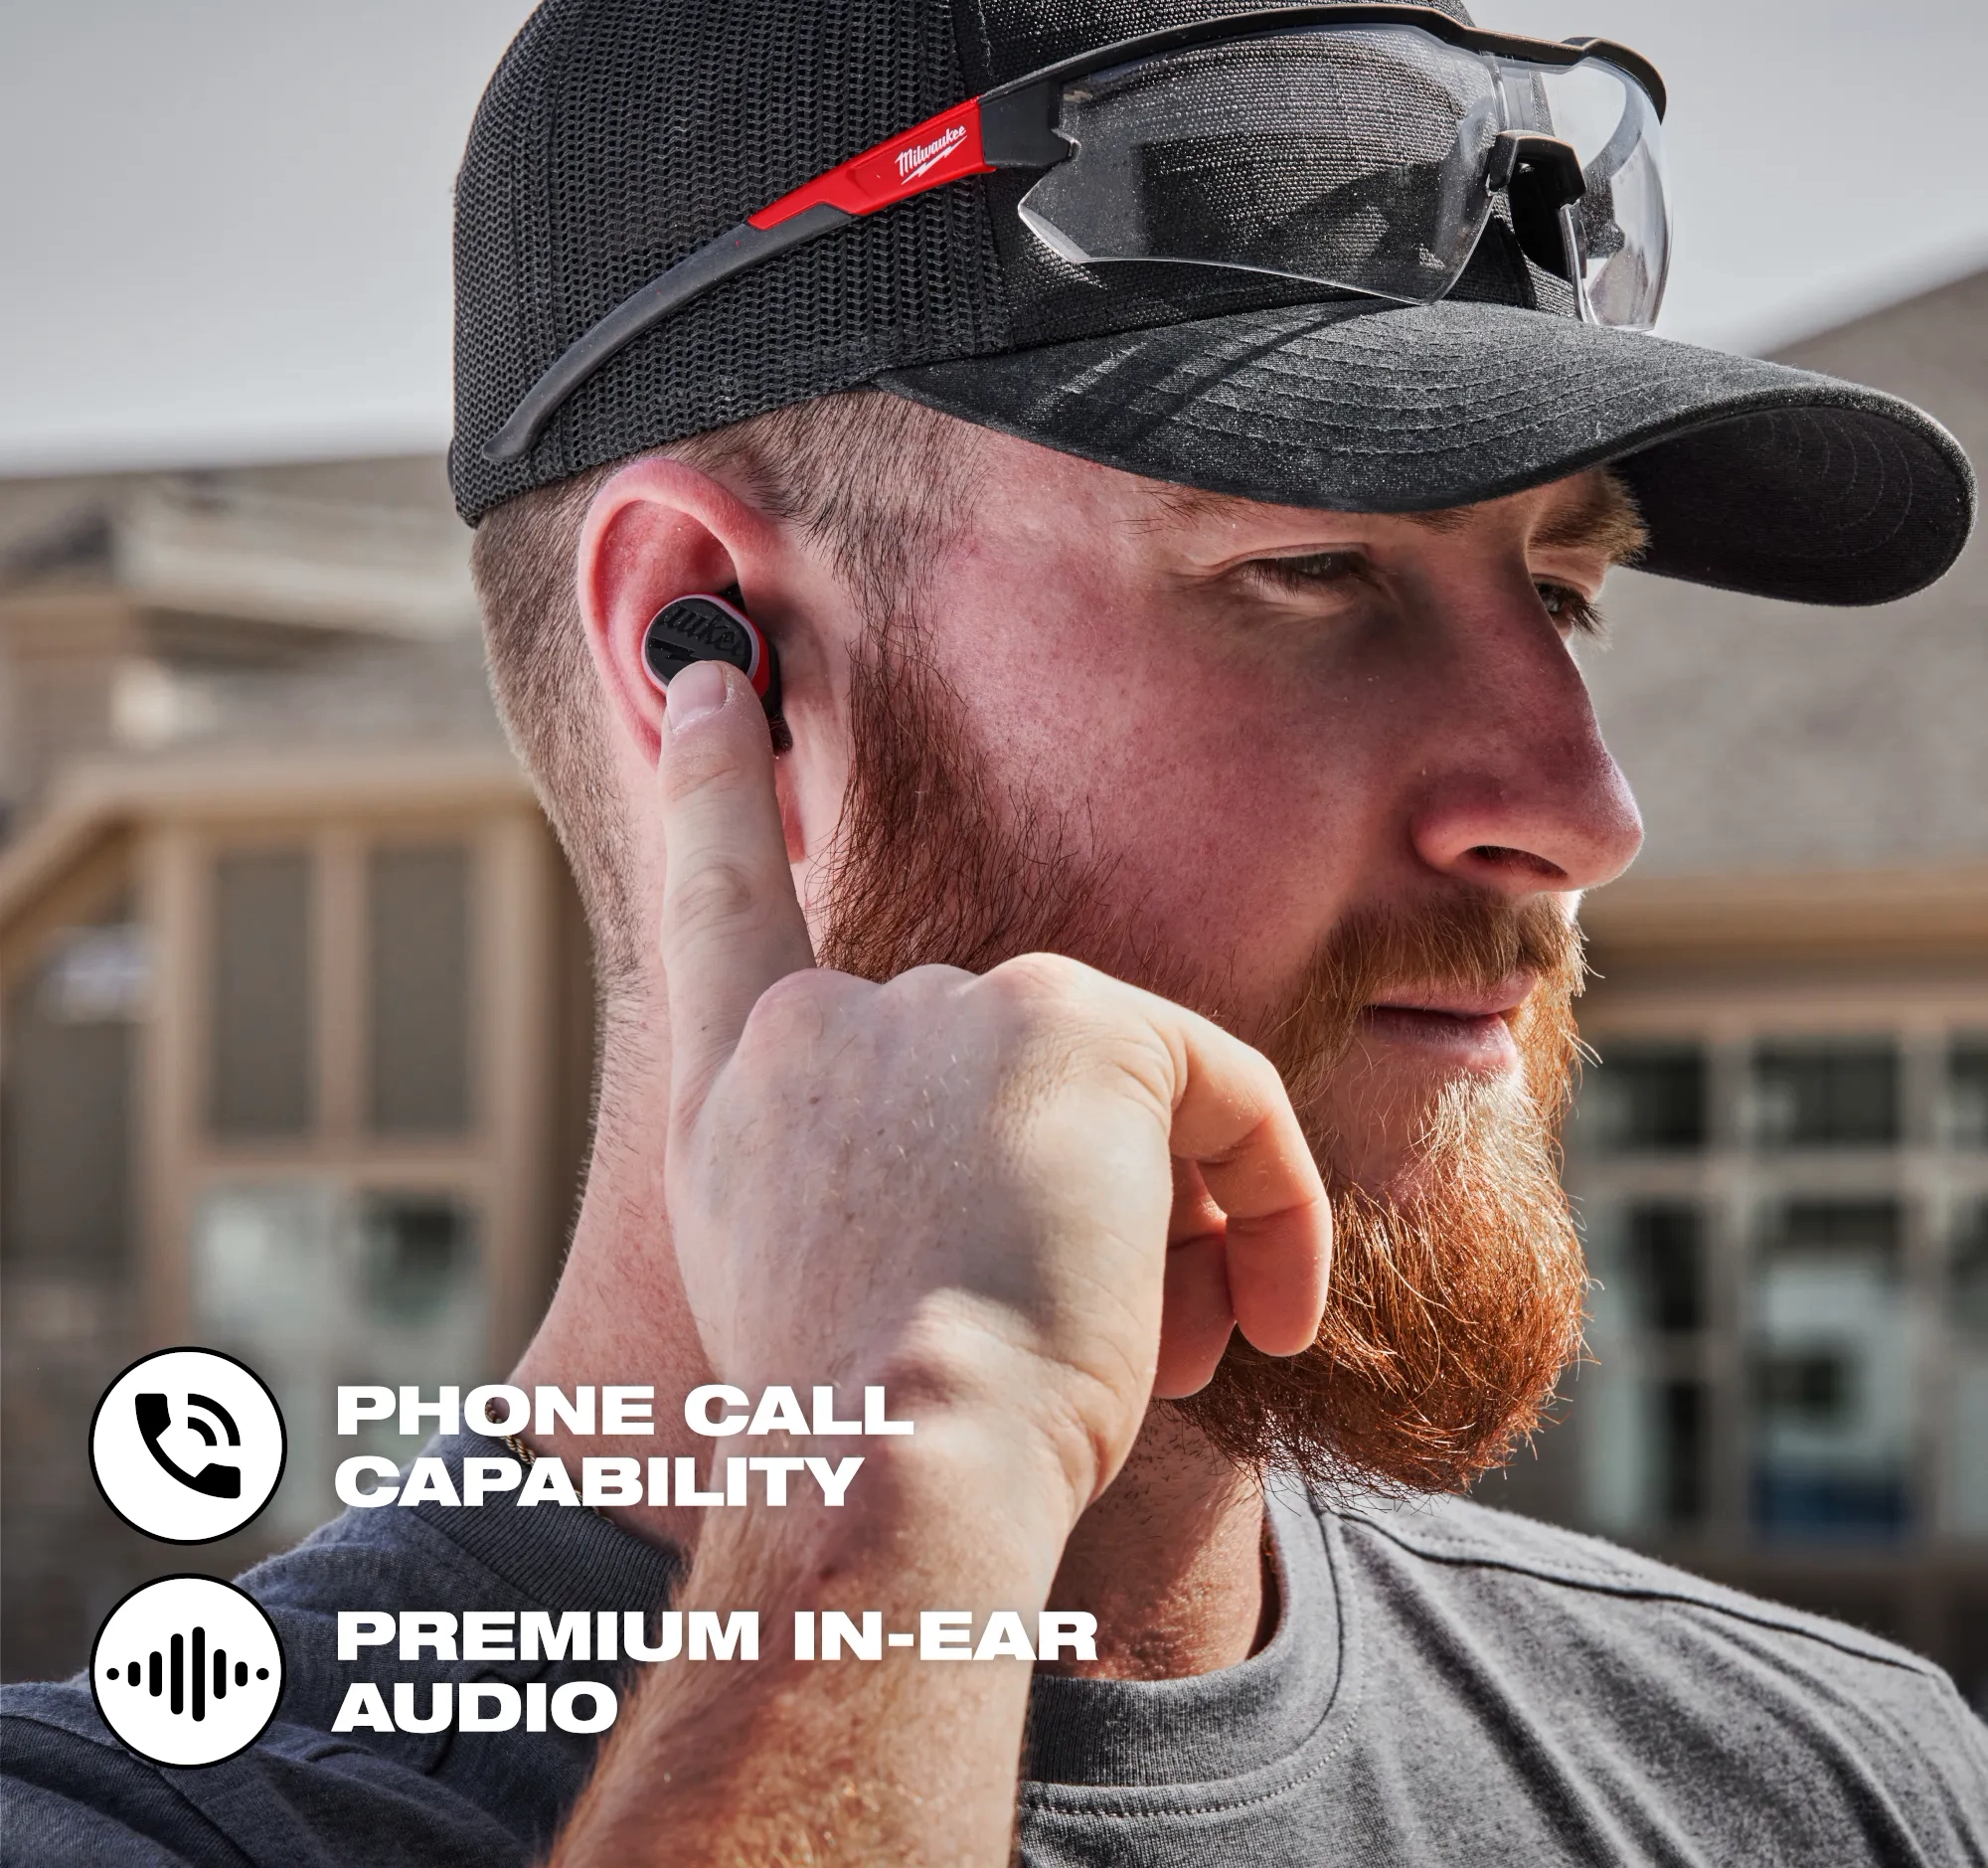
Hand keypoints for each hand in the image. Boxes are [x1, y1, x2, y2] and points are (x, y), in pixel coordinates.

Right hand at [656, 660, 1329, 1539]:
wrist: (894, 1467)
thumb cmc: (858, 1424)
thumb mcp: (792, 1281)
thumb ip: (848, 1163)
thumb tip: (963, 1146)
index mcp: (744, 1082)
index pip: (721, 891)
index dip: (718, 779)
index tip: (713, 667)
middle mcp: (832, 1017)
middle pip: (1005, 1058)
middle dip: (1072, 1193)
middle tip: (1112, 1331)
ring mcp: (948, 1009)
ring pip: (1117, 1087)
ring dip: (1164, 1221)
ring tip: (1160, 1351)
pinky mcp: (1075, 1029)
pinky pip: (1221, 1097)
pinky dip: (1267, 1203)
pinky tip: (1263, 1318)